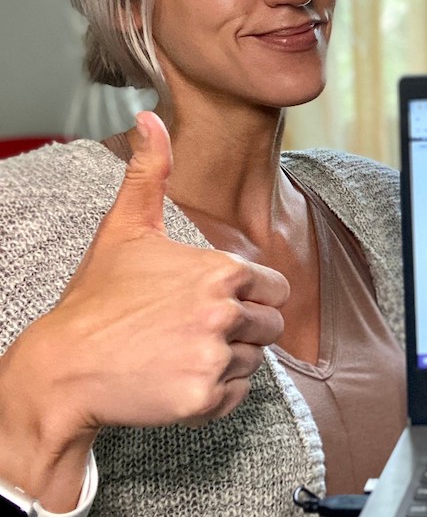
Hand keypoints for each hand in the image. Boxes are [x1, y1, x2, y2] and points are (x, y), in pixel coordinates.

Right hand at [0, 112, 288, 507]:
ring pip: (253, 362)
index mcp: (220, 271)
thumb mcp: (125, 228)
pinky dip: (214, 395)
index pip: (276, 288)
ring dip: (225, 362)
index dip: (250, 297)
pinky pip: (236, 397)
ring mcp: (214, 357)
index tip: (212, 303)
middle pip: (271, 327)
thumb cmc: (97, 299)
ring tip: (177, 354)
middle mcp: (224, 313)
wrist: (62, 369)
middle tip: (191, 332)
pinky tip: (176, 380)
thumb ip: (149, 172)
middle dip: (242, 330)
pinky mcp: (202, 398)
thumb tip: (151, 118)